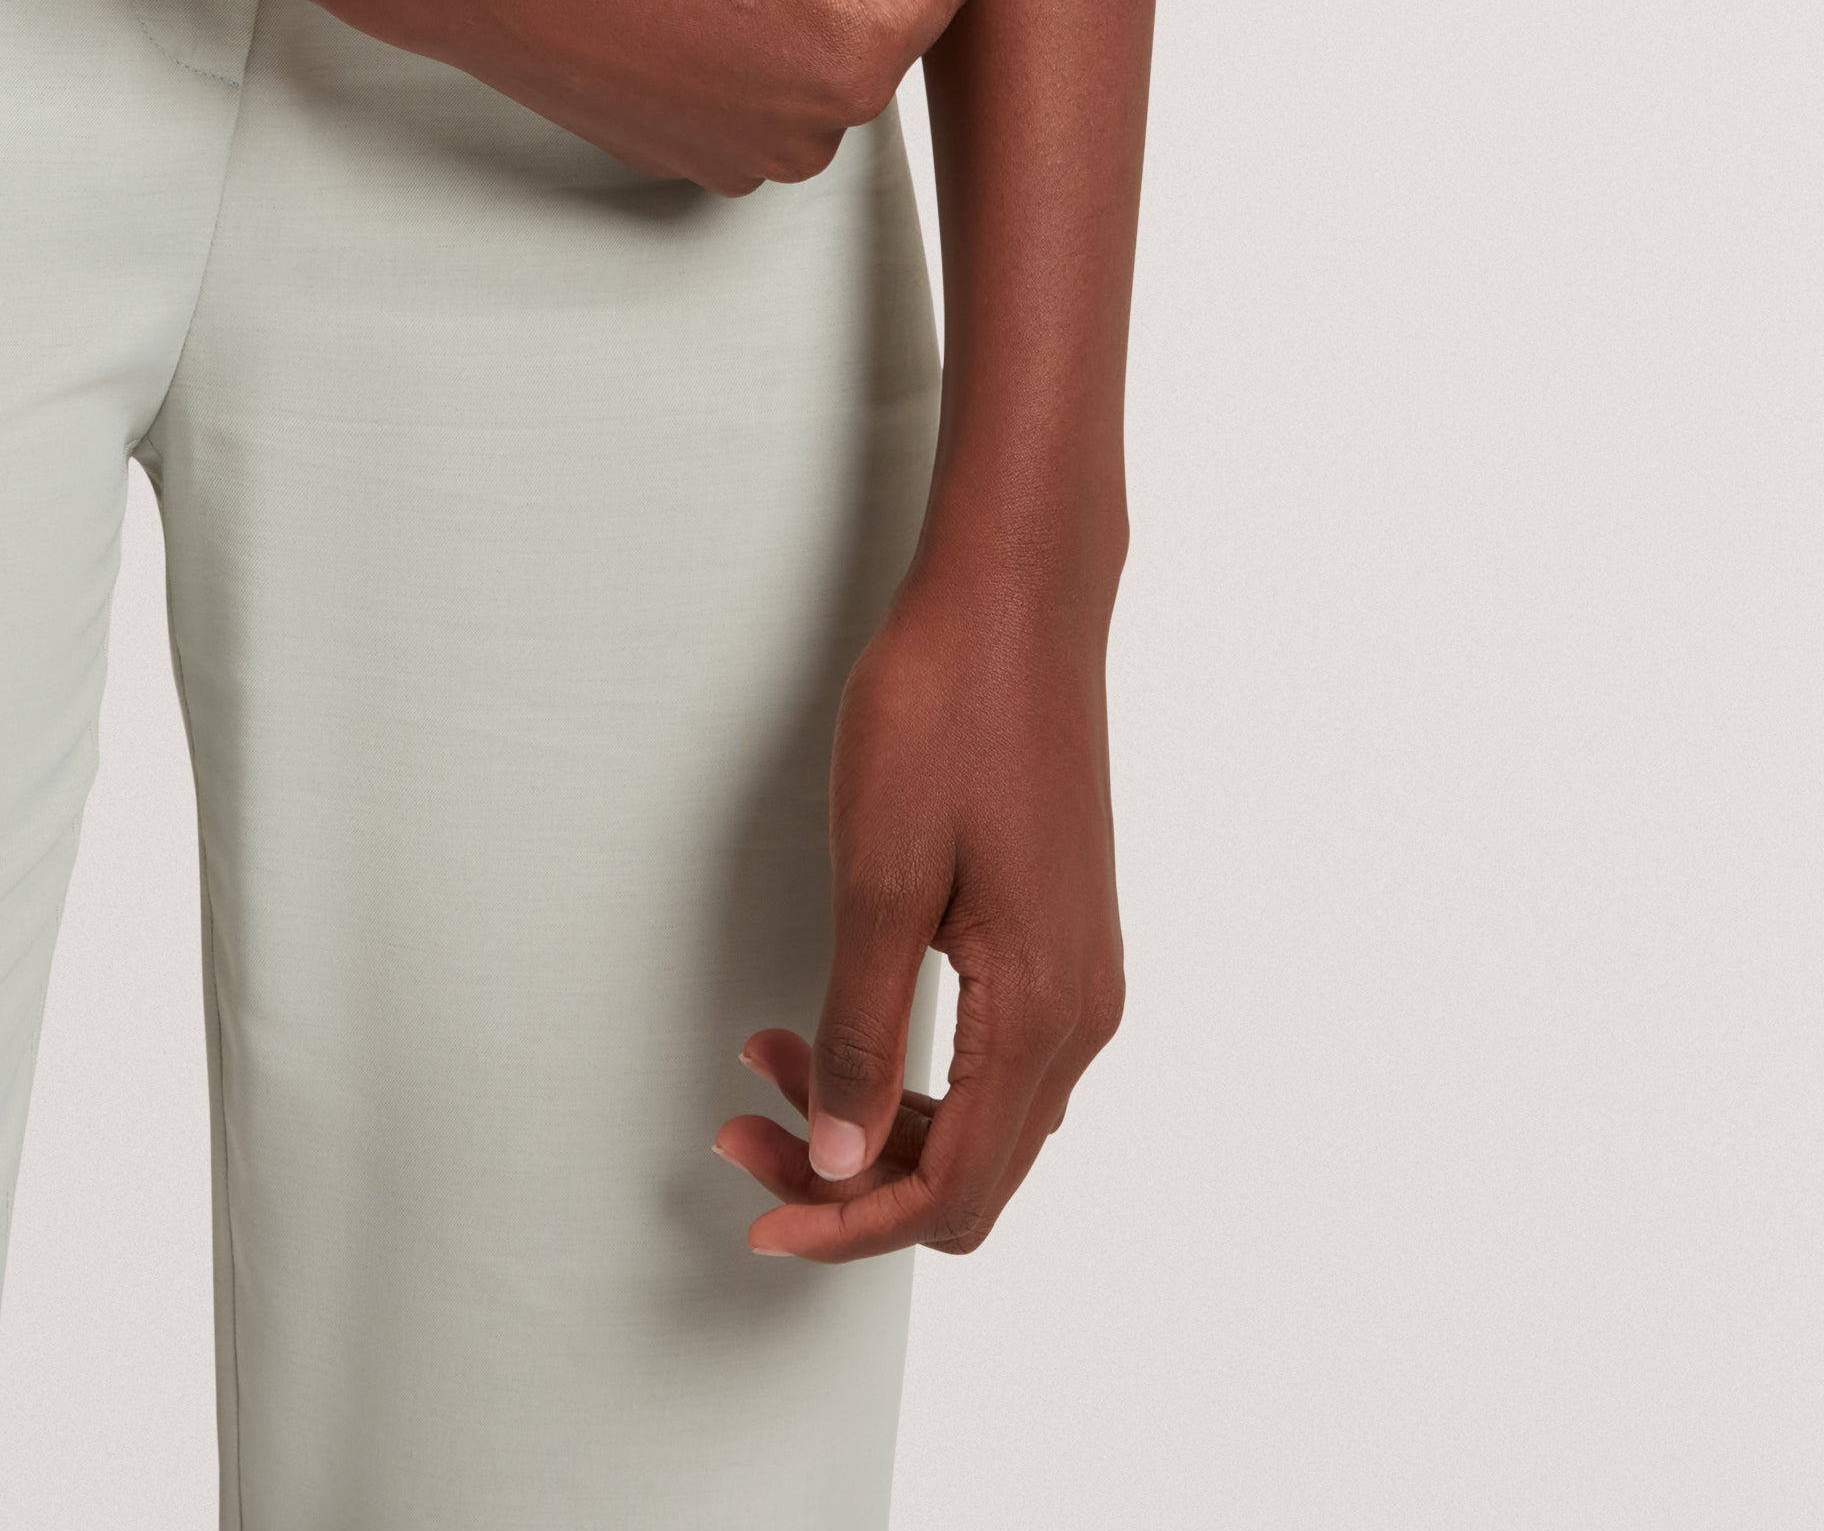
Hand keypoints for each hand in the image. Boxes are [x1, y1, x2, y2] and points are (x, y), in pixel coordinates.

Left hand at [715, 546, 1124, 1258]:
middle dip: (853, 1180)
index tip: (760, 1211)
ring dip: (881, 1122)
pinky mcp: (1064, 936)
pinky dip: (917, 1071)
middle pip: (973, 1175)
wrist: (1016, 598)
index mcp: (1041, 1009)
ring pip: (987, 1121)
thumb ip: (862, 1031)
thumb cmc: (946, 709)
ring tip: (771, 1058)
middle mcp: (1080, 1012)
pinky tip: (843, 1021)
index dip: (849, 1225)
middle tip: (742, 1128)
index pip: (953, 1192)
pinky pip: (999, 1060)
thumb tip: (842, 1160)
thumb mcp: (880, 875)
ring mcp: (1081, 974)